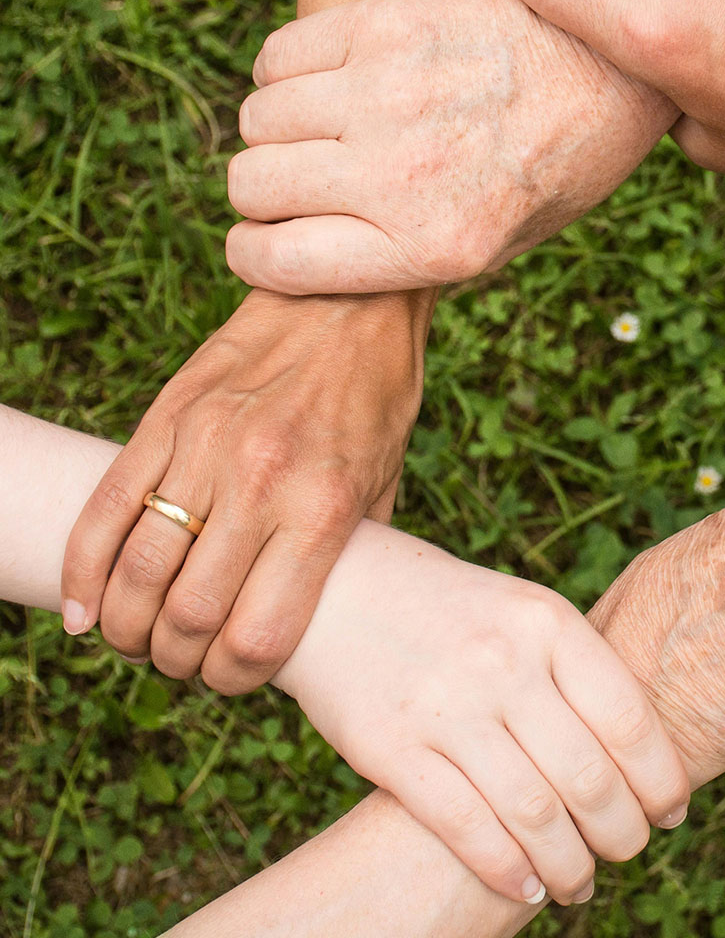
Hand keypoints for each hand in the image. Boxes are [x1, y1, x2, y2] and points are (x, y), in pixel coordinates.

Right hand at [60, 289, 430, 691]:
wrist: (347, 301)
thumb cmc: (376, 398)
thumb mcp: (386, 483)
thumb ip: (349, 554)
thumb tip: (317, 621)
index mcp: (323, 509)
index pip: (257, 636)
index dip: (234, 679)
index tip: (231, 677)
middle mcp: (261, 483)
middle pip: (188, 616)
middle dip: (176, 661)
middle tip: (182, 660)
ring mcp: (205, 447)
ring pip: (137, 570)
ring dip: (127, 626)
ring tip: (138, 637)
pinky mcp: (167, 417)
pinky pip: (105, 508)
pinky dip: (83, 571)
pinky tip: (84, 608)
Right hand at [225, 0, 677, 293]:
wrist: (615, 65)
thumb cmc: (560, 163)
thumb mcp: (502, 244)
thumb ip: (408, 257)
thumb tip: (314, 253)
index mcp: (433, 246)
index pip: (275, 261)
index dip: (255, 253)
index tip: (264, 240)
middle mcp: (402, 175)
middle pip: (252, 184)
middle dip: (264, 191)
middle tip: (303, 180)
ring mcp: (389, 94)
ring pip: (258, 118)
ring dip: (277, 129)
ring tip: (323, 126)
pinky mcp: (388, 24)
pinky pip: (280, 54)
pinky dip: (286, 71)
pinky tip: (330, 78)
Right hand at [275, 526, 690, 907]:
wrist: (338, 587)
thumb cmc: (449, 607)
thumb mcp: (521, 610)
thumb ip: (574, 668)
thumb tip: (640, 752)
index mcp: (546, 621)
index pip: (629, 718)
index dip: (660, 778)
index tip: (671, 811)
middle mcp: (503, 662)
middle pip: (589, 777)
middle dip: (622, 832)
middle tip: (628, 852)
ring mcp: (446, 706)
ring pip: (534, 815)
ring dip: (570, 866)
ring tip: (581, 883)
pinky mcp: (392, 748)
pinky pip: (466, 827)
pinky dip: (507, 871)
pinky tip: (527, 888)